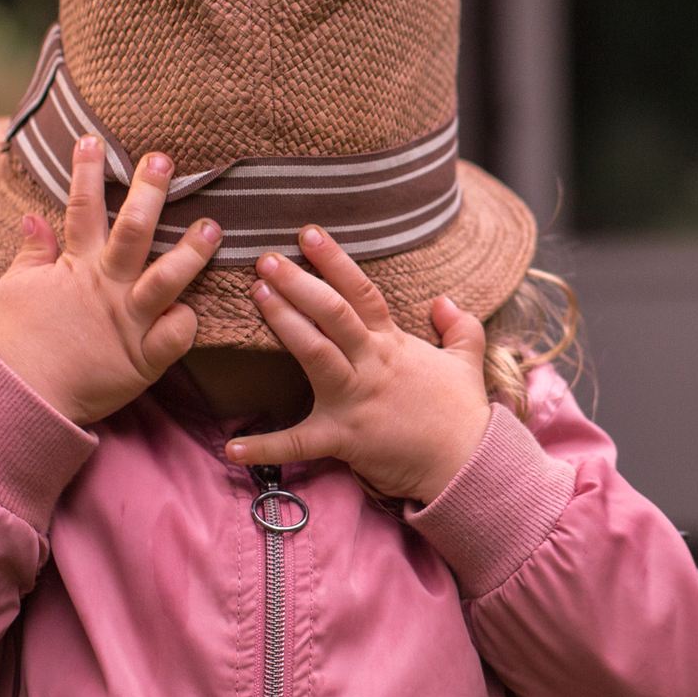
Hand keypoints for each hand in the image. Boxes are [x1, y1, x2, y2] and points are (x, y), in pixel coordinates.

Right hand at [0, 135, 221, 425]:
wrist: (20, 397)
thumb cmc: (16, 342)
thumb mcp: (14, 290)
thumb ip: (31, 254)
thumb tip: (32, 217)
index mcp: (75, 267)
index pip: (82, 209)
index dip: (86, 172)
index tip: (93, 138)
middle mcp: (106, 287)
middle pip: (132, 231)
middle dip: (149, 193)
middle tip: (164, 161)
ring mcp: (129, 320)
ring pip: (167, 278)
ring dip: (192, 251)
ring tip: (212, 227)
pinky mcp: (144, 358)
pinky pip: (176, 336)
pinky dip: (187, 322)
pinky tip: (196, 310)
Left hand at [224, 225, 492, 504]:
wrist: (467, 463)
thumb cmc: (462, 413)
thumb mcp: (466, 361)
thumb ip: (458, 326)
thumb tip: (443, 301)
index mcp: (393, 344)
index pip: (362, 293)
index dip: (335, 261)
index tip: (308, 233)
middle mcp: (371, 364)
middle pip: (333, 313)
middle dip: (300, 283)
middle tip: (266, 259)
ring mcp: (355, 399)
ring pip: (315, 353)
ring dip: (284, 323)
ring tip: (257, 295)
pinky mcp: (343, 437)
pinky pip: (298, 443)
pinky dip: (265, 447)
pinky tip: (230, 448)